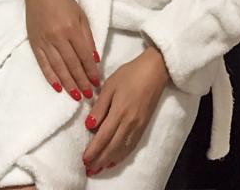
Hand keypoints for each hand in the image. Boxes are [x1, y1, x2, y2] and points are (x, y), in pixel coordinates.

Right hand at [23, 0, 100, 101]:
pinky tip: (58, 88)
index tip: (97, 83)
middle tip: (89, 96)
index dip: (91, 71)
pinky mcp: (35, 44)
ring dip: (68, 84)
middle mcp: (58, 37)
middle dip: (81, 82)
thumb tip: (95, 60)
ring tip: (76, 96)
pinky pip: (43, 64)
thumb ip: (88, 38)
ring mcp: (45, 41)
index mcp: (72, 29)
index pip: (83, 55)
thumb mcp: (81, 16)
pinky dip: (50, 77)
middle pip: (71, 65)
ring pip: (58, 68)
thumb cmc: (64, 2)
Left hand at [81, 46, 168, 174]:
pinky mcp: (144, 126)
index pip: (103, 136)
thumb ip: (99, 107)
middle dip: (100, 160)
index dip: (93, 150)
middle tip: (88, 169)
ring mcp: (138, 126)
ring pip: (122, 150)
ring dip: (109, 161)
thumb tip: (89, 126)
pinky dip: (121, 156)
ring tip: (98, 168)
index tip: (84, 159)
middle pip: (112, 147)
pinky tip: (115, 160)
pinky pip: (131, 146)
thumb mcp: (110, 85)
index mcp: (120, 111)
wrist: (154, 71)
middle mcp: (130, 123)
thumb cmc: (130, 74)